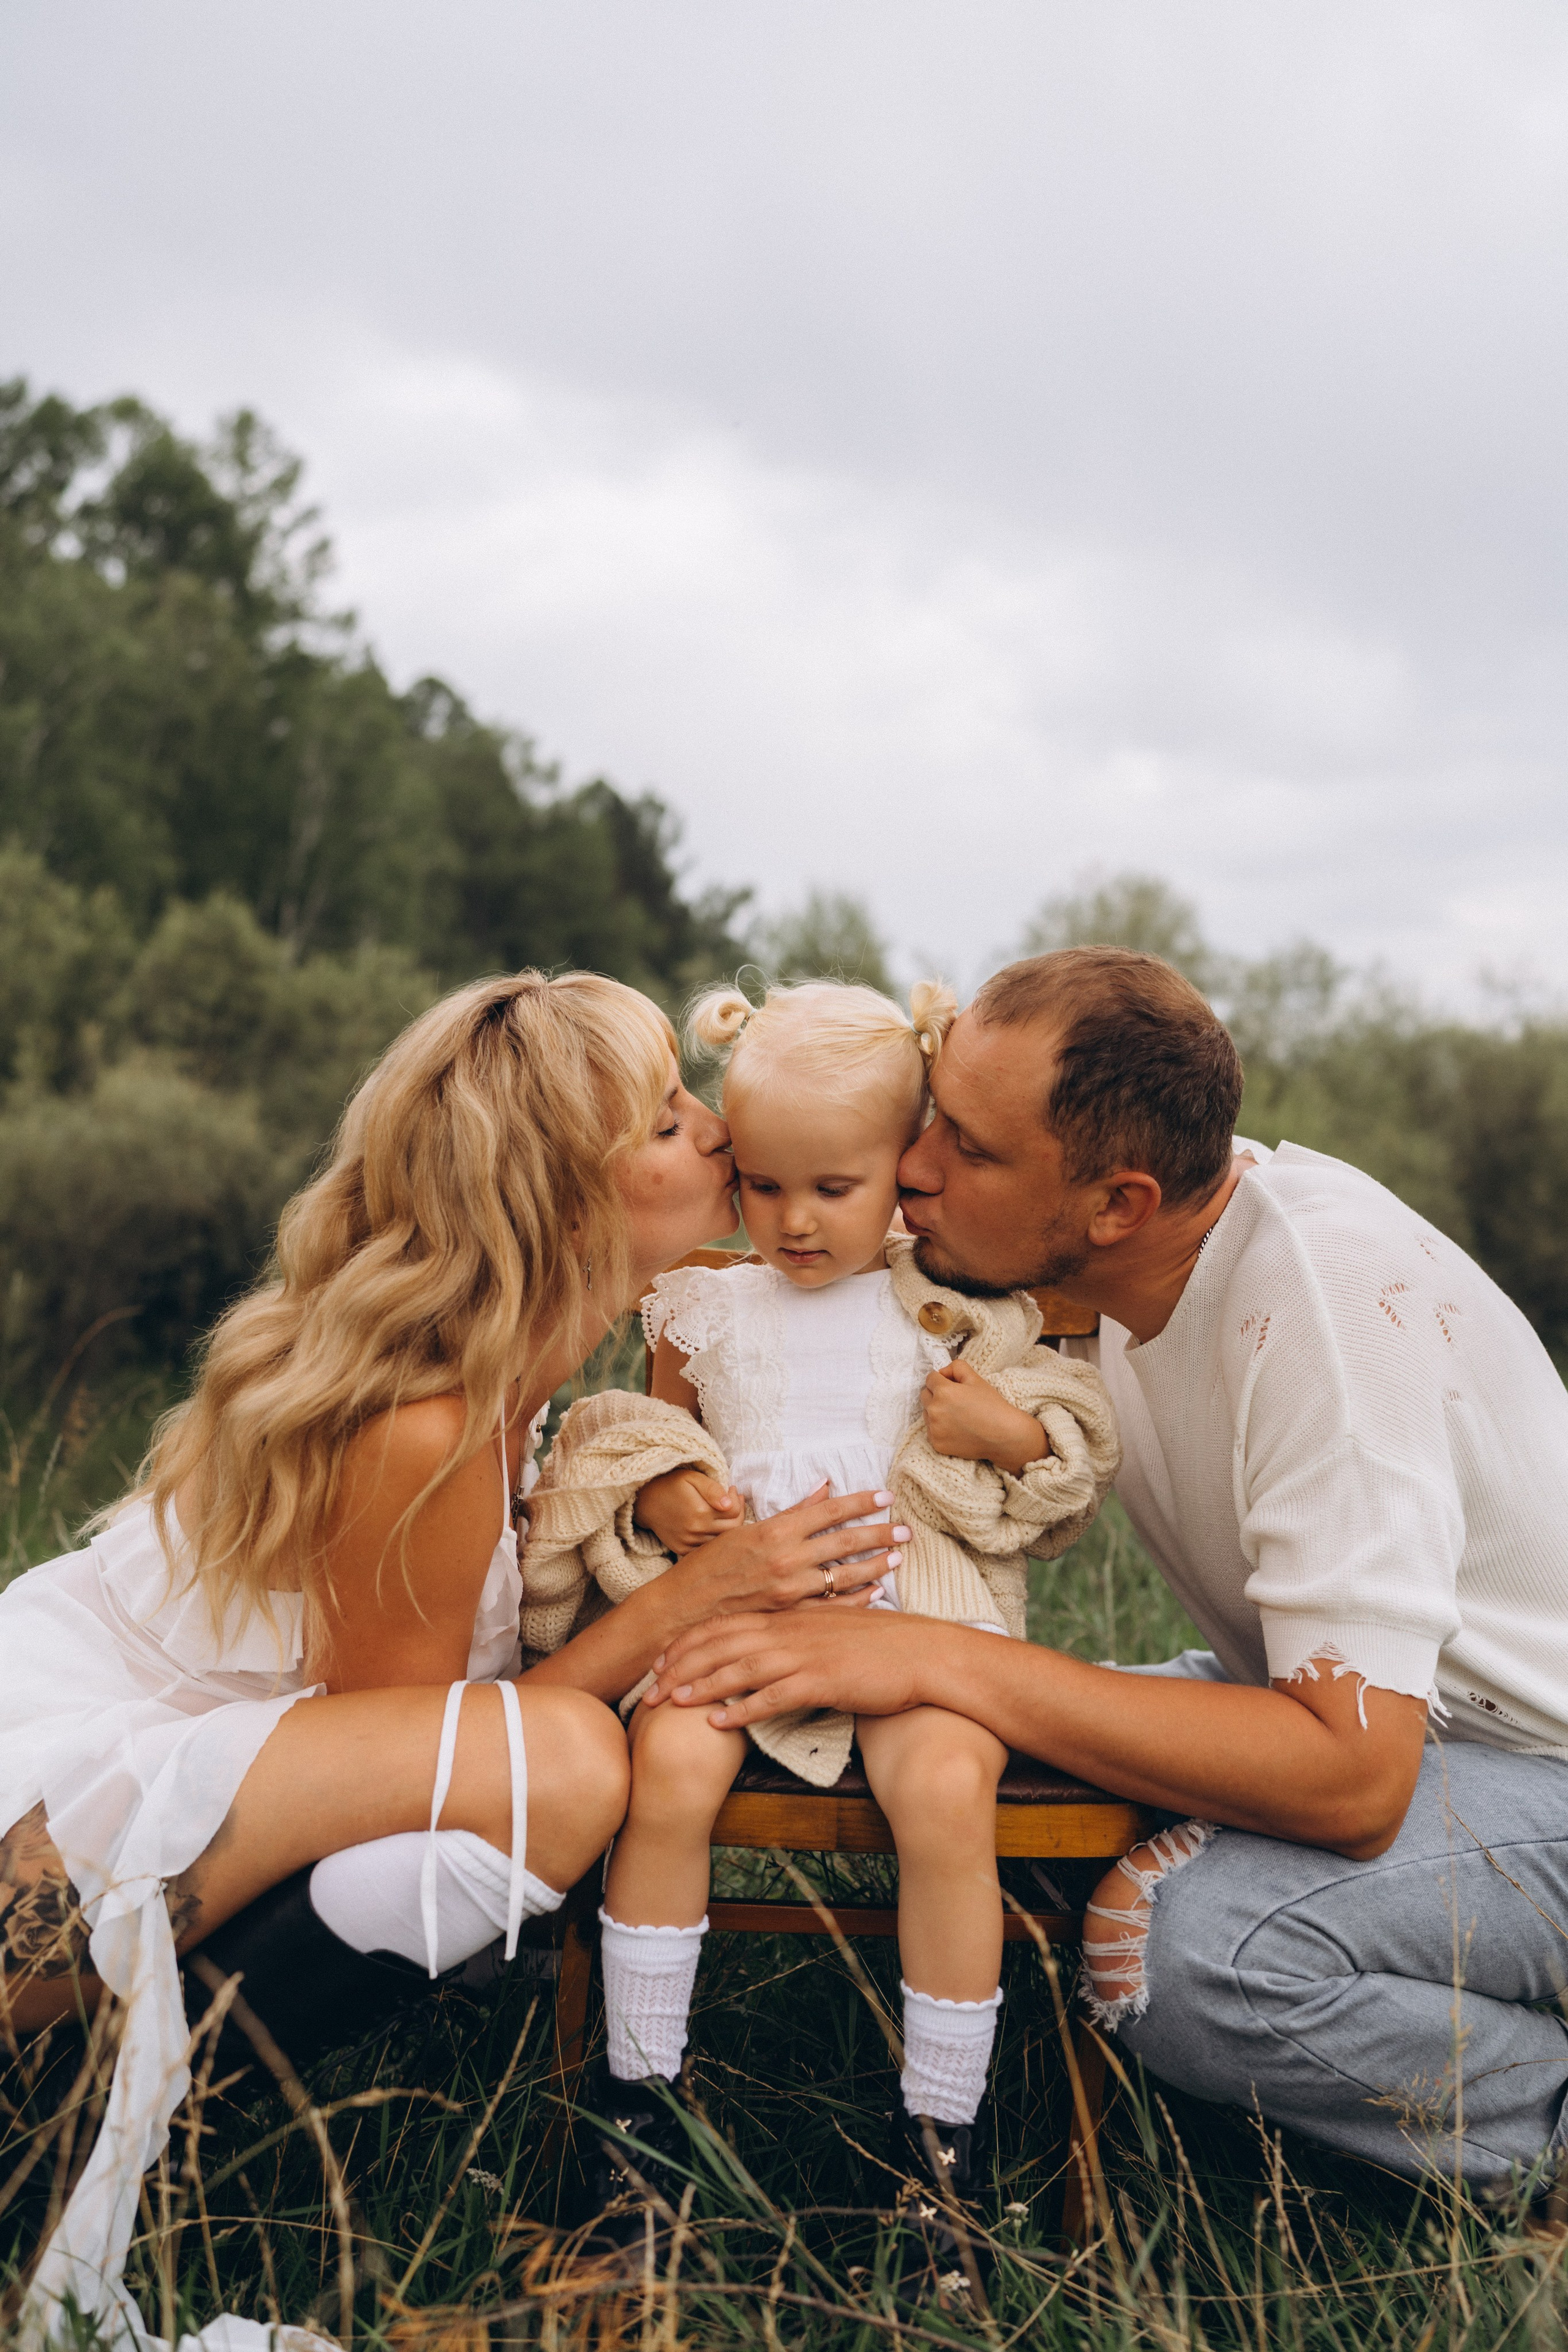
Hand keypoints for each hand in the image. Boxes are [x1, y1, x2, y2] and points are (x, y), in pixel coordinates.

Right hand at [634, 1466, 743, 1554]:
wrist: (645, 1501)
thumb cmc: (672, 1485)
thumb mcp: (692, 1478)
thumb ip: (713, 1490)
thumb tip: (730, 1504)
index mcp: (700, 1512)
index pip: (734, 1512)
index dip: (737, 1500)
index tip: (732, 1490)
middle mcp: (695, 1531)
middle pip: (732, 1529)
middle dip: (738, 1514)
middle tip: (734, 1500)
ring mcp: (688, 1543)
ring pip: (721, 1541)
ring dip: (728, 1527)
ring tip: (723, 1511)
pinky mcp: (682, 1550)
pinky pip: (707, 1549)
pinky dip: (714, 1539)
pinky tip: (711, 1524)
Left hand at [643, 1607, 928, 1726]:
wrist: (922, 1653)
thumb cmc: (881, 1645)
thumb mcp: (833, 1627)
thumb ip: (800, 1630)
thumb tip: (776, 1643)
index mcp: (791, 1616)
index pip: (727, 1623)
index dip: (691, 1641)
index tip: (664, 1659)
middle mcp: (790, 1630)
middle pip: (722, 1643)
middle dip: (683, 1665)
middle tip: (652, 1687)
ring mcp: (804, 1655)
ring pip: (739, 1667)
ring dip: (702, 1685)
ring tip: (672, 1703)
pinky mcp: (820, 1681)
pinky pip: (772, 1696)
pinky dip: (742, 1709)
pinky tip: (719, 1723)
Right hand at [662, 1484, 910, 1622]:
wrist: (684, 1608)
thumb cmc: (711, 1564)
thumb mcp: (747, 1529)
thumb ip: (791, 1512)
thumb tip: (824, 1489)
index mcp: (775, 1530)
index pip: (828, 1511)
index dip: (860, 1502)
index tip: (886, 1496)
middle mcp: (786, 1559)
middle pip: (844, 1542)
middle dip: (879, 1533)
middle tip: (905, 1528)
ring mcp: (789, 1591)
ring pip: (844, 1576)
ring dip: (874, 1565)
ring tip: (896, 1557)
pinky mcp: (789, 1616)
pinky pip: (832, 1608)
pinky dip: (857, 1600)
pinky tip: (876, 1593)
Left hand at [921, 1358, 1047, 1471]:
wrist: (1003, 1435)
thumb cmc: (991, 1405)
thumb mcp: (976, 1378)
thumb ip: (956, 1367)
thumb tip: (942, 1372)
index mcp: (943, 1391)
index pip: (930, 1378)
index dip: (942, 1379)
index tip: (953, 1385)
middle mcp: (934, 1410)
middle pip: (924, 1395)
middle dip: (936, 1394)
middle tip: (955, 1400)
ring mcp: (934, 1429)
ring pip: (926, 1413)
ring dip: (936, 1411)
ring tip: (957, 1415)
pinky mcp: (937, 1444)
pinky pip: (931, 1430)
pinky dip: (940, 1428)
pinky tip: (956, 1428)